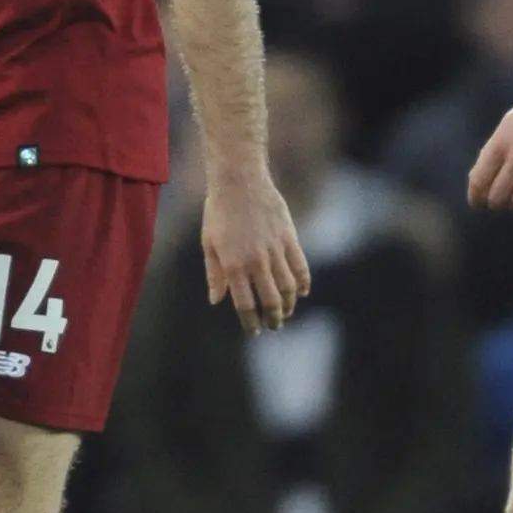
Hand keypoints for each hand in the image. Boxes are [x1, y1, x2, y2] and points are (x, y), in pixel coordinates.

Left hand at [202, 168, 311, 332]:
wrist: (239, 181)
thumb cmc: (218, 212)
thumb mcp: (208, 243)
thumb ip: (214, 274)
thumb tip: (216, 301)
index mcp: (233, 266)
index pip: (245, 305)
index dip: (251, 322)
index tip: (254, 331)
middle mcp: (256, 262)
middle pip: (270, 301)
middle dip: (273, 319)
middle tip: (274, 325)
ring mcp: (274, 250)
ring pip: (288, 288)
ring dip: (289, 305)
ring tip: (286, 312)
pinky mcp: (289, 238)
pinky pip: (301, 267)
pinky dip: (304, 283)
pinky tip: (302, 292)